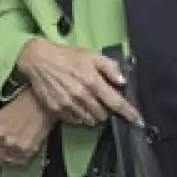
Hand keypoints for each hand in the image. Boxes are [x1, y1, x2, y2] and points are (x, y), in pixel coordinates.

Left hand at [0, 90, 56, 168]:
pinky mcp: (26, 151)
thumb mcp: (0, 117)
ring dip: (11, 159)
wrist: (41, 103)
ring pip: (7, 163)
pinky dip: (22, 160)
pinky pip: (20, 163)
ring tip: (17, 151)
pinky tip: (25, 151)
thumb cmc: (21, 106)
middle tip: (5, 155)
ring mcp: (12, 146)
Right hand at [13, 40, 141, 127]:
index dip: (129, 113)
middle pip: (103, 115)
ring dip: (93, 115)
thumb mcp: (91, 55)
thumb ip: (110, 67)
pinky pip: (75, 120)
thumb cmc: (66, 56)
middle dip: (106, 111)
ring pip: (89, 120)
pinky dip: (79, 116)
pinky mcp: (57, 110)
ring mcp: (68, 104)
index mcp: (93, 81)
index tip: (138, 121)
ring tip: (89, 103)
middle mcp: (82, 95)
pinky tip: (76, 105)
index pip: (116, 102)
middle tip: (101, 101)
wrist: (38, 60)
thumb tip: (123, 81)